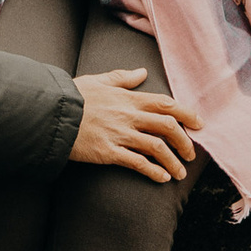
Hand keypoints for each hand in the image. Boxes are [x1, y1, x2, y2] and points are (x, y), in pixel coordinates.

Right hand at [69, 67, 202, 180]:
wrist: (51, 114)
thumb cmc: (73, 97)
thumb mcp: (98, 81)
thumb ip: (122, 78)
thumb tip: (142, 72)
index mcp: (128, 98)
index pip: (165, 103)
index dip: (187, 113)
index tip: (199, 123)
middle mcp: (128, 116)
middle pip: (167, 126)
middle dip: (184, 141)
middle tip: (191, 154)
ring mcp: (119, 134)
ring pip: (156, 147)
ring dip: (172, 162)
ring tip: (179, 173)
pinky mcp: (109, 152)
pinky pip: (137, 163)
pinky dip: (153, 171)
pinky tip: (161, 178)